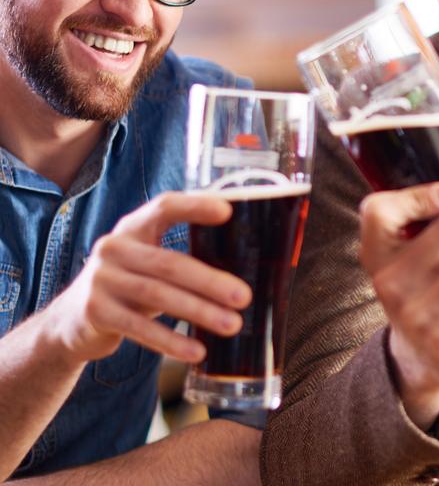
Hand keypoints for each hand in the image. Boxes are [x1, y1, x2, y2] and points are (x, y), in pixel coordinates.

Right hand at [48, 191, 251, 364]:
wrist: (72, 320)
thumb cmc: (129, 288)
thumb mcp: (148, 266)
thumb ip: (180, 262)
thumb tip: (241, 279)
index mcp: (133, 228)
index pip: (164, 208)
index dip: (194, 207)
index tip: (227, 212)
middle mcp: (114, 248)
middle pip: (169, 263)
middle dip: (210, 281)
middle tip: (244, 296)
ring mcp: (101, 279)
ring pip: (158, 295)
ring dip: (199, 312)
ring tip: (232, 325)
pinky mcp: (95, 311)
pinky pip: (140, 328)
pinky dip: (171, 341)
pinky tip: (197, 351)